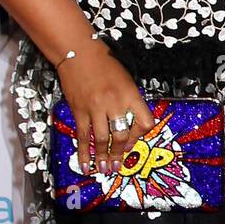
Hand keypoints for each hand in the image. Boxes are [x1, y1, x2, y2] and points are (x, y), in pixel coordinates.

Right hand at [57, 46, 156, 177]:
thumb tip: (130, 126)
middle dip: (121, 153)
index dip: (141, 135)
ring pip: (101, 139)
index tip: (135, 142)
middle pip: (122, 135)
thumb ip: (130, 102)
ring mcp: (95, 108)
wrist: (80, 54)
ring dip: (104, 157)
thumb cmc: (106, 65)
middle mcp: (115, 103)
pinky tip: (86, 164)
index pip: (145, 121)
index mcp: (131, 95)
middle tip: (118, 165)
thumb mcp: (127, 81)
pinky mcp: (79, 111)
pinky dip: (84, 152)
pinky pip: (83, 136)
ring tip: (106, 169)